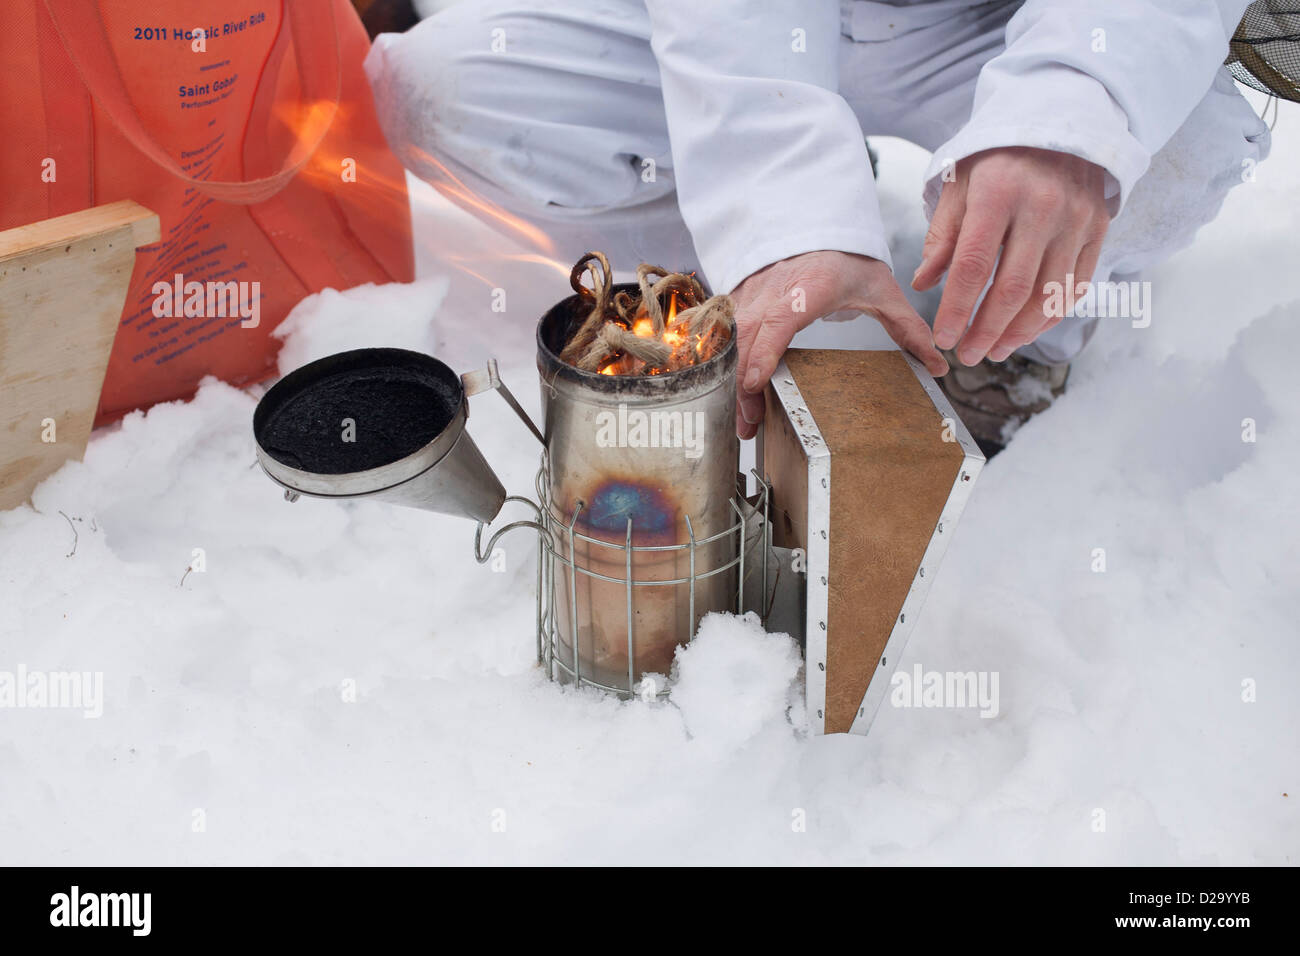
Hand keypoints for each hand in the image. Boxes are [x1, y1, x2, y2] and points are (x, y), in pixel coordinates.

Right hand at [731, 251, 947, 438]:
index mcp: (812, 286)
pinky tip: (735, 398)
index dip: (765, 350)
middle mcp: (776, 289)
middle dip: (744, 383)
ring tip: (745, 421)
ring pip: (732, 339)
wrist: (819, 228)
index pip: (782, 319)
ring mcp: (754, 293)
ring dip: (732, 381)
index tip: (756, 382)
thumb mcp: (884, 290)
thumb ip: (910, 329)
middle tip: (750, 424)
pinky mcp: (742, 299)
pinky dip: (727, 366)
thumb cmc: (848, 260)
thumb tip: (938, 365)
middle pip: (749, 337)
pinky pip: (727, 335)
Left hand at [913, 146, 1109, 364]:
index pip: (974, 266)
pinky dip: (1050, 317)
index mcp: (999, 194)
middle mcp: (1043, 207)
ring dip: (1019, 333)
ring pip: (1048, 295)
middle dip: (986, 331)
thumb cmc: (998, 157)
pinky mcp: (1098, 229)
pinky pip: (1075, 286)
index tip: (943, 339)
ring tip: (995, 351)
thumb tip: (924, 283)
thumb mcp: (960, 183)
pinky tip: (1026, 331)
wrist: (1061, 118)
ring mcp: (1076, 219)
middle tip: (967, 355)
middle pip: (1013, 289)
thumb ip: (943, 235)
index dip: (957, 309)